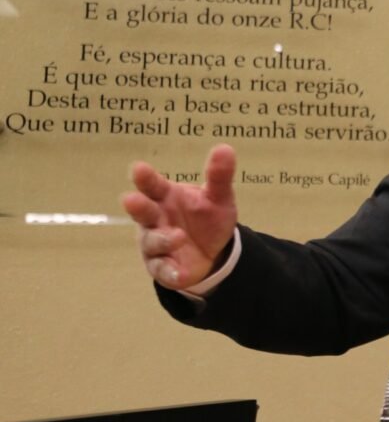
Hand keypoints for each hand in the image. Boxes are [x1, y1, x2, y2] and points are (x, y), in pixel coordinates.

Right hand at [121, 144, 238, 290]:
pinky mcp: (161, 267)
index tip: (138, 168)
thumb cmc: (207, 216)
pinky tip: (180, 273)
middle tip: (130, 199)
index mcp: (166, 197)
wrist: (213, 250)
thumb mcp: (219, 197)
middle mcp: (155, 219)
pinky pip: (162, 270)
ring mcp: (155, 243)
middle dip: (137, 207)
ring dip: (162, 239)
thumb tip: (225, 148)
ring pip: (152, 242)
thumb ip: (219, 176)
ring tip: (178, 236)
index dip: (145, 178)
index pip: (153, 185)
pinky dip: (170, 272)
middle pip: (143, 212)